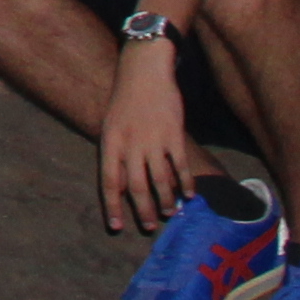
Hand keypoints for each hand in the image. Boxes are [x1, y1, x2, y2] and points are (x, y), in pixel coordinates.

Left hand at [98, 34, 194, 234]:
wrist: (144, 71)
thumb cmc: (126, 100)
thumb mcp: (111, 126)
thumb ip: (117, 155)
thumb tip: (121, 188)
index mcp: (110, 142)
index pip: (109, 182)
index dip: (112, 206)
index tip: (116, 227)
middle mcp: (130, 144)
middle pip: (137, 187)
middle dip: (143, 210)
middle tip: (150, 226)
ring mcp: (153, 140)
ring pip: (160, 181)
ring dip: (165, 201)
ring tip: (169, 212)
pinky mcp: (173, 135)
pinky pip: (180, 167)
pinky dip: (185, 183)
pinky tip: (189, 195)